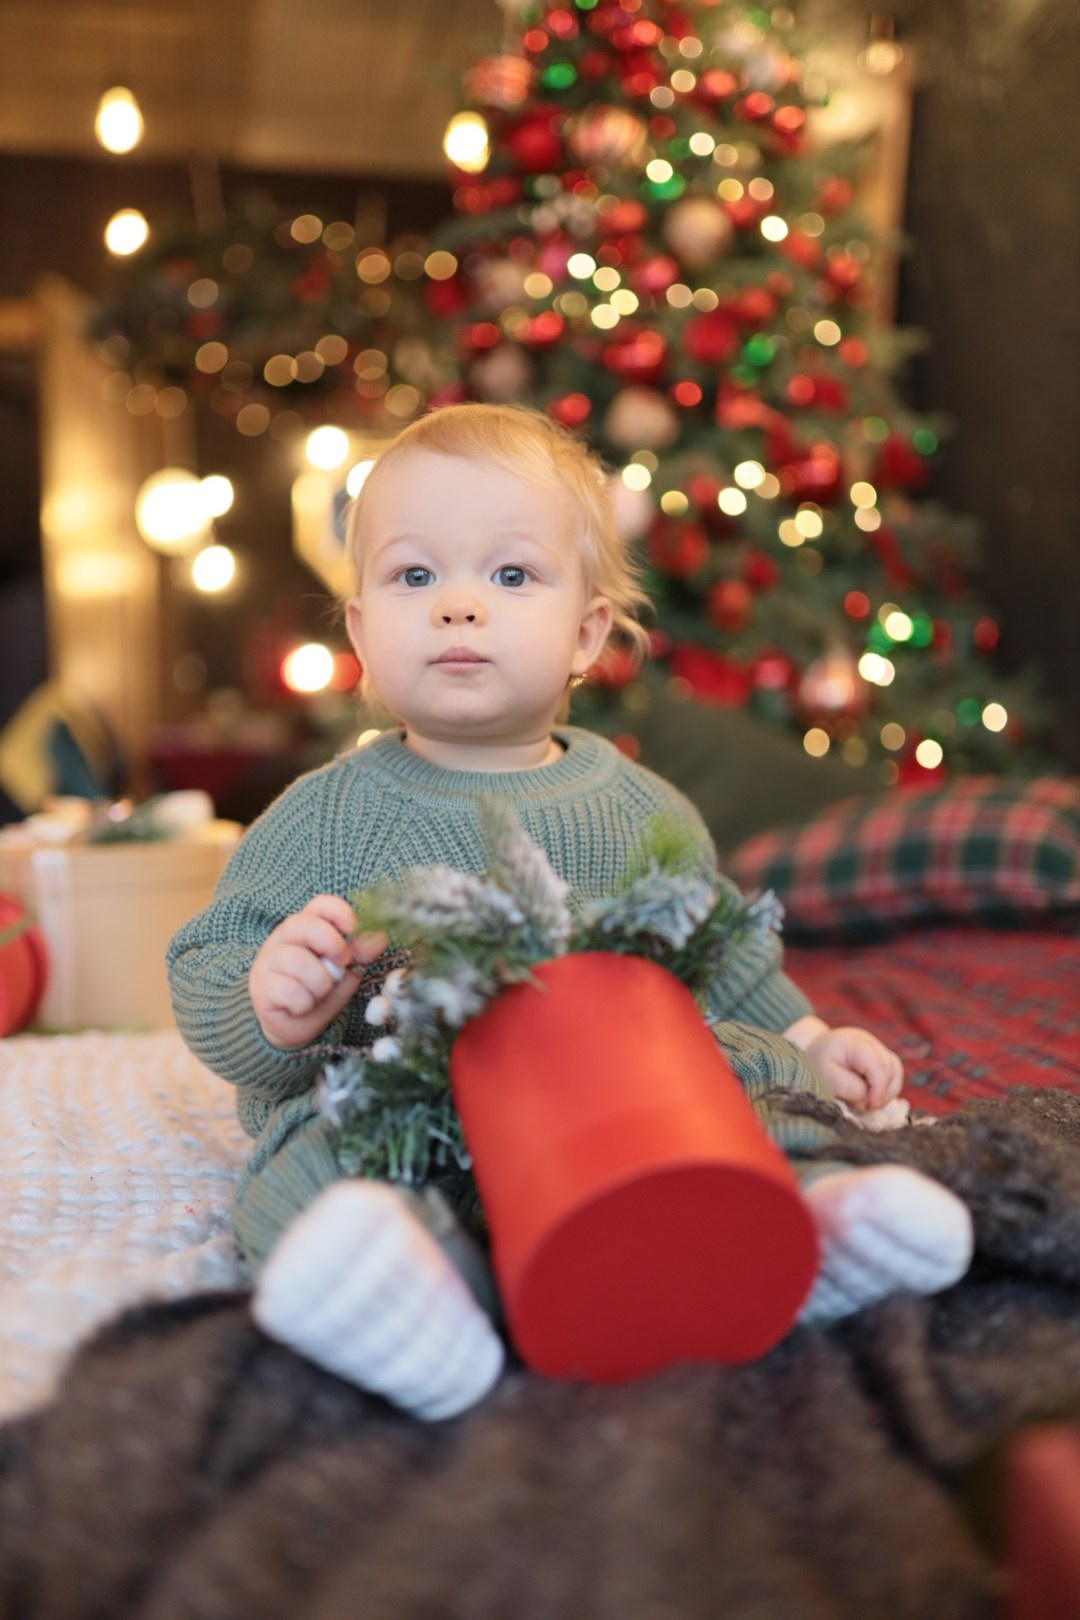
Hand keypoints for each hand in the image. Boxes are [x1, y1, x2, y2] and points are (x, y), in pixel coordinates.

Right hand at [249, 895, 386, 1049]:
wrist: (294, 1027)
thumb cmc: (319, 992)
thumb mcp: (345, 972)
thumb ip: (358, 954)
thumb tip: (379, 937)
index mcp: (307, 928)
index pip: (320, 905)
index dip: (339, 912)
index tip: (353, 929)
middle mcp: (283, 939)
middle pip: (304, 925)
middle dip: (331, 945)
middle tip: (341, 966)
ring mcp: (268, 961)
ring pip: (298, 961)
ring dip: (319, 984)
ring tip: (318, 993)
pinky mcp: (261, 988)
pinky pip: (289, 990)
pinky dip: (303, 1003)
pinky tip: (300, 1006)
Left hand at [802, 1025, 903, 1110]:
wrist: (815, 1050)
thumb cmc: (818, 1063)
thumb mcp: (826, 1076)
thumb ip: (848, 1086)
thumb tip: (868, 1096)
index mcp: (857, 1044)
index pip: (879, 1067)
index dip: (880, 1089)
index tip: (870, 1106)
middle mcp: (871, 1043)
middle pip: (892, 1069)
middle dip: (884, 1092)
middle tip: (867, 1107)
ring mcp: (878, 1048)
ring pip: (896, 1072)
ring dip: (888, 1091)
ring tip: (870, 1102)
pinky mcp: (881, 1057)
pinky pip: (893, 1074)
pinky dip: (887, 1088)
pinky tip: (873, 1096)